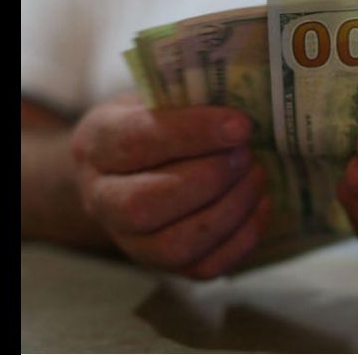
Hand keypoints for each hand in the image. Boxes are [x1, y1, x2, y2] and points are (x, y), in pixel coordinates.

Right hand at [70, 94, 270, 279]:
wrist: (131, 165)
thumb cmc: (153, 120)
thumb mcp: (156, 95)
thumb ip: (185, 94)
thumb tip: (245, 89)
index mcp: (96, 145)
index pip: (135, 142)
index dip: (191, 134)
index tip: (241, 125)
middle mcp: (101, 200)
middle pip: (144, 205)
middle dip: (208, 179)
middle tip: (247, 154)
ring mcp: (131, 241)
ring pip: (175, 245)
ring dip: (229, 210)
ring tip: (258, 175)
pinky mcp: (164, 266)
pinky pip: (203, 267)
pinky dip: (241, 238)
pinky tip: (261, 204)